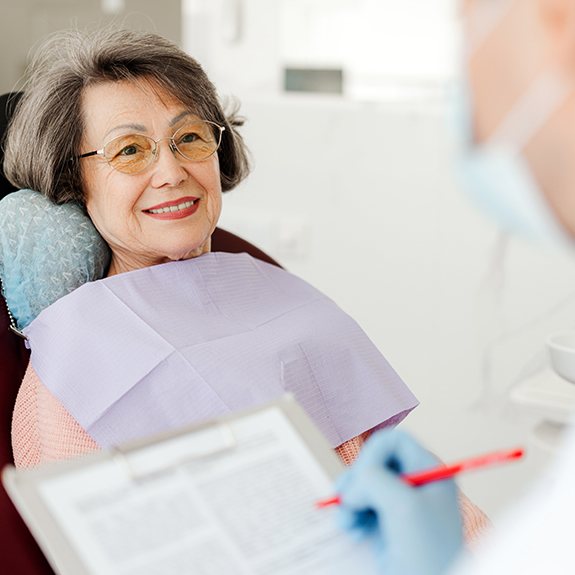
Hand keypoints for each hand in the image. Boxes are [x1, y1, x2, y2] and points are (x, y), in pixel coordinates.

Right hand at [337, 429, 462, 574]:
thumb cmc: (429, 555)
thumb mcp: (403, 505)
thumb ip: (375, 478)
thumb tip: (354, 482)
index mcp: (429, 471)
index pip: (392, 440)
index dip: (372, 454)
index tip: (363, 478)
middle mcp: (414, 483)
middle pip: (372, 461)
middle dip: (356, 480)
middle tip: (349, 501)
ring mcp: (399, 506)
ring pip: (362, 484)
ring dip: (348, 499)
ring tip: (346, 519)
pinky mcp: (386, 526)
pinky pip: (359, 507)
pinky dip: (348, 514)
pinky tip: (349, 528)